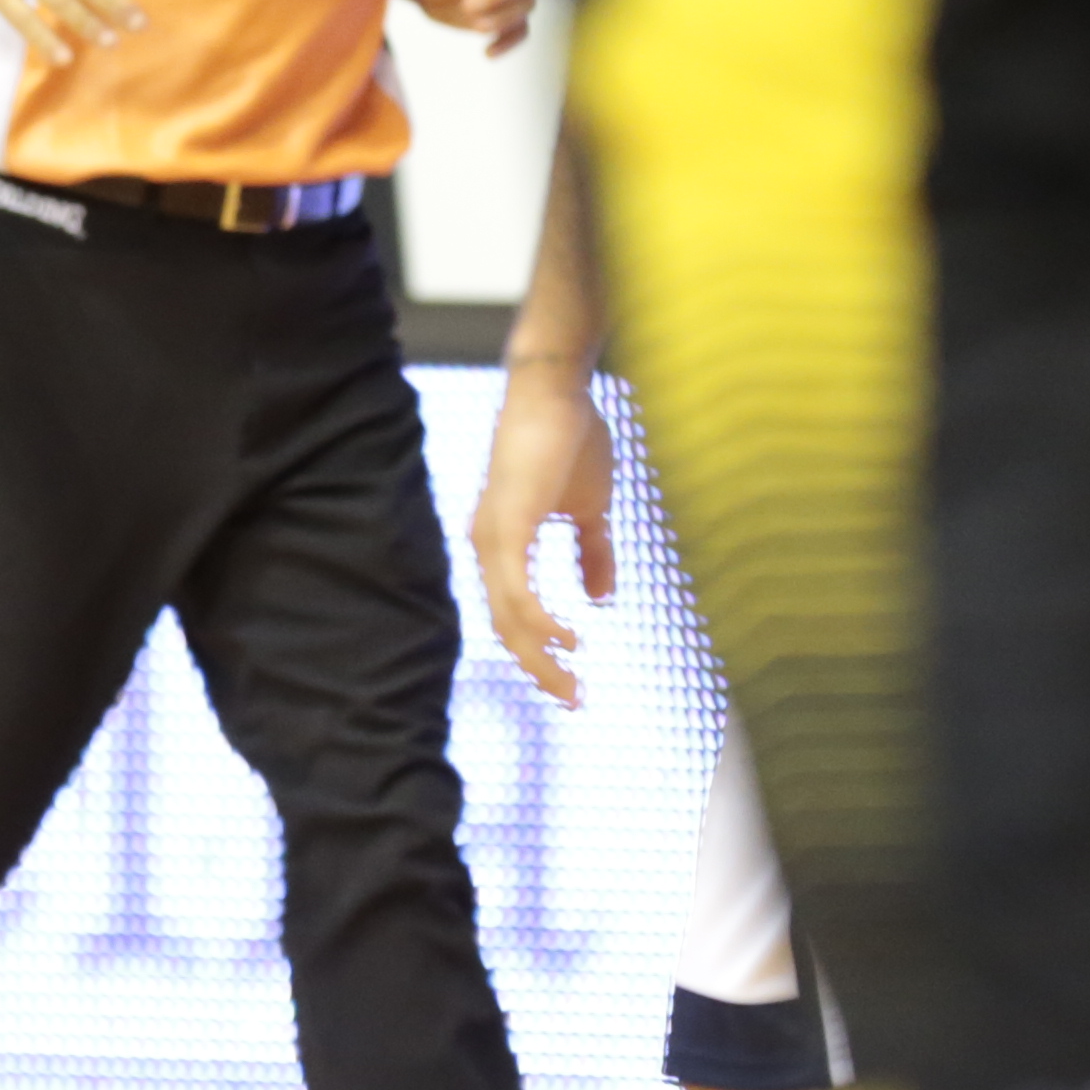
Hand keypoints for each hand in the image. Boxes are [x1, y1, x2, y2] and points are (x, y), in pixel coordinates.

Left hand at [468, 355, 618, 704]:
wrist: (559, 389)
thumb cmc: (572, 439)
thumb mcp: (591, 509)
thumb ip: (593, 554)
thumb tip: (602, 600)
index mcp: (503, 545)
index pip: (513, 615)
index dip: (541, 653)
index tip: (574, 681)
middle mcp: (488, 547)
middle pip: (506, 628)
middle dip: (541, 670)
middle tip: (576, 700)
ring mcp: (492, 538)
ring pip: (508, 619)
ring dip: (540, 657)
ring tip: (573, 681)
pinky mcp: (506, 526)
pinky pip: (516, 592)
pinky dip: (539, 623)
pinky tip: (567, 641)